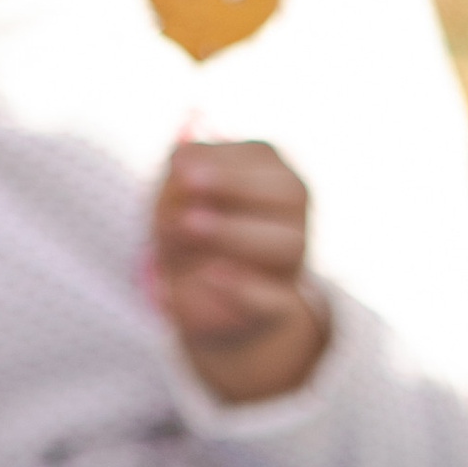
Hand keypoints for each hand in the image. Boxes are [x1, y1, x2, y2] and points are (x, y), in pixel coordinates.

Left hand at [152, 137, 328, 406]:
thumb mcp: (175, 203)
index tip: (176, 164)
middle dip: (236, 184)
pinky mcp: (278, 309)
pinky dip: (244, 288)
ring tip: (186, 224)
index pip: (265, 157)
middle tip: (187, 181)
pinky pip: (277, 301)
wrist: (207, 308)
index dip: (222, 157)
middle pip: (290, 192)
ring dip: (235, 231)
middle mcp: (292, 220)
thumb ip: (179, 179)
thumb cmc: (191, 239)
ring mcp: (291, 266)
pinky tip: (211, 273)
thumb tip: (179, 157)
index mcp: (275, 181)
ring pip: (287, 244)